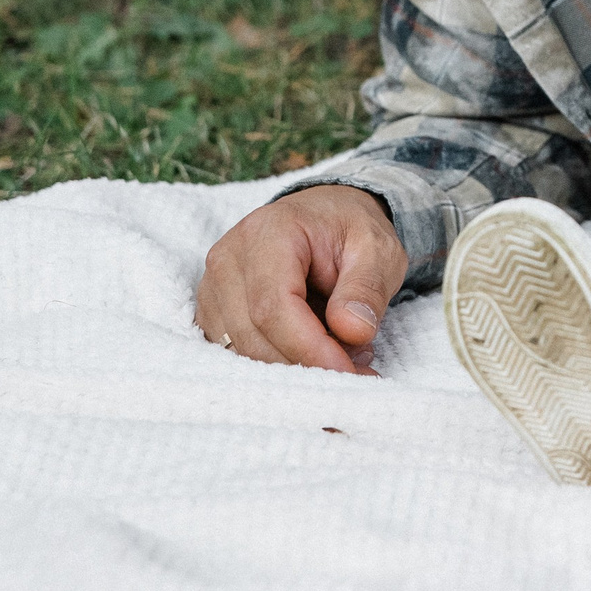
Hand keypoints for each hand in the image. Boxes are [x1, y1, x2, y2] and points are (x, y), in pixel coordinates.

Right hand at [194, 184, 407, 373]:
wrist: (325, 219)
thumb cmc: (349, 233)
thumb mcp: (378, 251)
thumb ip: (366, 288)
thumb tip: (353, 331)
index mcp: (269, 232)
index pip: (274, 306)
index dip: (309, 348)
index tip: (348, 371)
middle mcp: (229, 258)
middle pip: (253, 335)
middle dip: (306, 364)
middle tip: (357, 369)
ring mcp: (214, 286)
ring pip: (243, 351)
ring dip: (293, 367)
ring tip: (341, 352)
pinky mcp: (213, 311)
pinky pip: (237, 353)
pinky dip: (277, 363)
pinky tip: (314, 352)